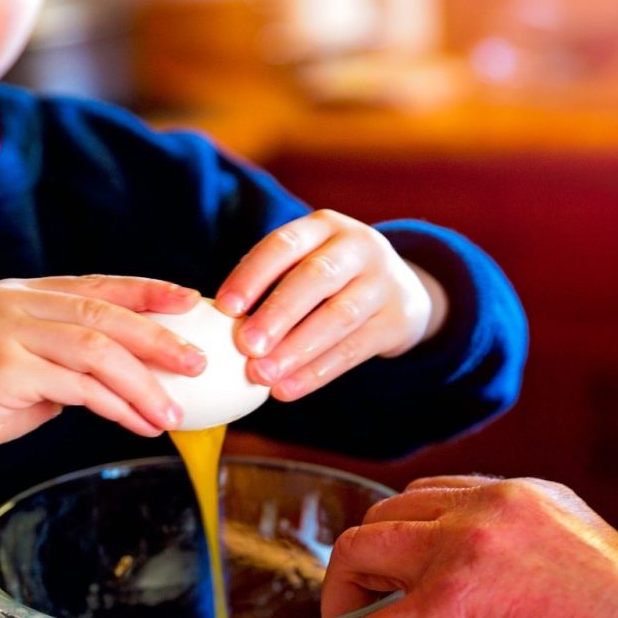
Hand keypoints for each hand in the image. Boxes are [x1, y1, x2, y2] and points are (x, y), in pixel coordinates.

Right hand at [0, 275, 203, 475]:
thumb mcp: (29, 373)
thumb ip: (71, 361)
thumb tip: (137, 370)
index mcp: (20, 294)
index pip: (98, 285)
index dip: (149, 292)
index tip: (191, 303)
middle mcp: (11, 301)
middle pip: (105, 313)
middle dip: (160, 339)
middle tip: (199, 363)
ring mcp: (2, 329)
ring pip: (97, 349)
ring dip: (144, 383)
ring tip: (174, 413)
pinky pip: (76, 385)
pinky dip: (116, 405)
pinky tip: (139, 423)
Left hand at [215, 210, 446, 400]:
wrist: (402, 292)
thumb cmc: (328, 281)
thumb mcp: (305, 264)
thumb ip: (269, 285)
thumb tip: (215, 324)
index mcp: (324, 226)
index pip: (284, 244)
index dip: (253, 274)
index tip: (224, 308)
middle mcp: (358, 247)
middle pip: (316, 277)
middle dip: (277, 313)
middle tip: (245, 346)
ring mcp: (383, 282)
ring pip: (339, 316)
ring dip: (297, 349)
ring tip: (262, 376)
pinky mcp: (397, 320)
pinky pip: (354, 349)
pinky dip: (317, 372)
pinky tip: (287, 390)